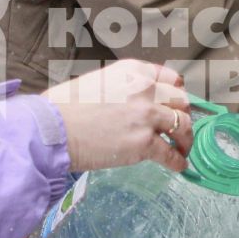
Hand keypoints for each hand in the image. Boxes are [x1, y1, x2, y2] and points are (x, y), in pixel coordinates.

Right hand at [43, 59, 192, 172]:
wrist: (52, 130)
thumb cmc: (63, 107)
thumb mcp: (98, 82)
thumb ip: (122, 88)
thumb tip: (130, 103)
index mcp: (134, 71)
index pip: (171, 78)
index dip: (178, 93)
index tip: (177, 104)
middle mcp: (145, 89)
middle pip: (181, 101)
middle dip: (184, 115)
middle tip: (180, 128)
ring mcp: (147, 116)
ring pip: (183, 126)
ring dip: (186, 139)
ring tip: (182, 149)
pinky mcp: (144, 142)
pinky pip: (171, 154)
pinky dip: (178, 161)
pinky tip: (178, 166)